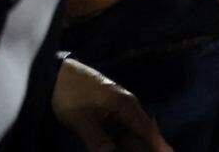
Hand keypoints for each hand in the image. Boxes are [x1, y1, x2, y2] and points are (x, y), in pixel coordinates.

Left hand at [52, 58, 171, 151]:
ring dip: (136, 144)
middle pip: (143, 131)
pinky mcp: (110, 110)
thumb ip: (96, 139)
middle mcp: (128, 106)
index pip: (147, 130)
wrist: (58, 75)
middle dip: (149, 146)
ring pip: (133, 130)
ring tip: (145, 150)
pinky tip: (121, 146)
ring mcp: (119, 107)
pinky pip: (123, 128)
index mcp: (125, 106)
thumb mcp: (80, 119)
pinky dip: (125, 140)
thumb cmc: (71, 94)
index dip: (159, 144)